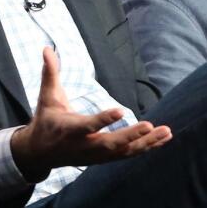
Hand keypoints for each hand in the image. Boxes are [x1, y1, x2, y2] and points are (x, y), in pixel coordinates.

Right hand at [11, 47, 171, 179]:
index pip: (88, 125)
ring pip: (123, 152)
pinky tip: (163, 139)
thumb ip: (50, 73)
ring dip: (146, 143)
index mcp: (70, 129)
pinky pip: (127, 155)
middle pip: (110, 143)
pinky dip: (146, 147)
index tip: (121, 111)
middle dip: (131, 136)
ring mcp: (96, 156)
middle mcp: (84, 145)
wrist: (40, 153)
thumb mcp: (46, 97)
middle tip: (150, 125)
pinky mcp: (104, 159)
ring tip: (166, 131)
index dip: (104, 119)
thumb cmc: (46, 121)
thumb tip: (46, 48)